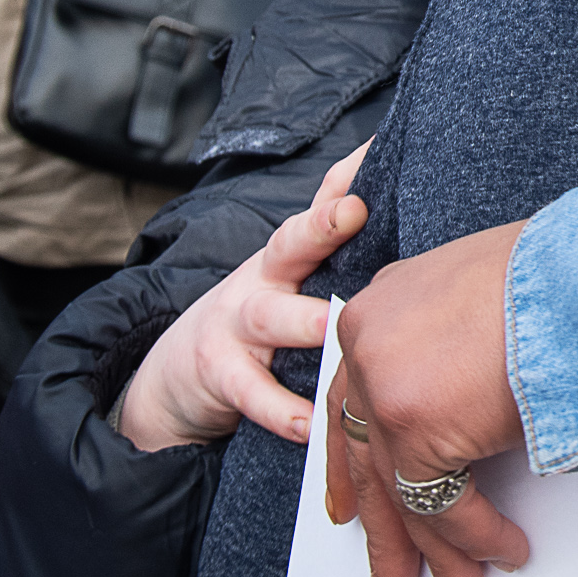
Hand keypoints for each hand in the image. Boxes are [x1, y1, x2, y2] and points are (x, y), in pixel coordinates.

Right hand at [115, 144, 369, 452]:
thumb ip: (336, 254)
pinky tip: (312, 425)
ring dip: (307, 323)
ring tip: (336, 330)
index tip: (376, 151)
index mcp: (289, 256)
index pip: (318, 207)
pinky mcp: (221, 375)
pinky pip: (253, 393)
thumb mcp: (291, 282)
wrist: (174, 377)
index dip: (343, 179)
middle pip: (289, 244)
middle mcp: (263, 279)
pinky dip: (283, 412)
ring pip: (273, 318)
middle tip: (353, 212)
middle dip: (320, 226)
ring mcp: (237, 326)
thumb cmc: (262, 322)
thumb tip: (403, 204)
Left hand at [329, 221, 529, 576]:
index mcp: (381, 306)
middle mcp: (367, 344)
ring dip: (429, 552)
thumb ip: (456, 344)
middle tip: (390, 576)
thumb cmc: (567, 272)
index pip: (352, 398)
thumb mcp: (488, 294)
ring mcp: (385, 387)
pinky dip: (476, 538)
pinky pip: (441, 505)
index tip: (353, 503)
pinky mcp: (416, 428)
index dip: (355, 459)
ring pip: (396, 491)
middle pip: (365, 454)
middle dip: (385, 527)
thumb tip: (471, 400)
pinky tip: (503, 551)